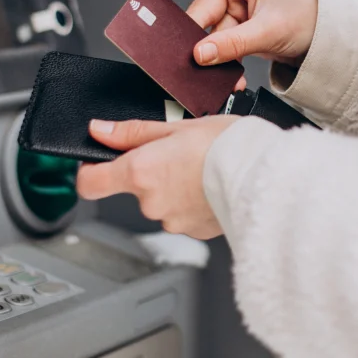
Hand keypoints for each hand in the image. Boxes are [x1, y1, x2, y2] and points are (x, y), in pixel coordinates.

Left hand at [75, 116, 240, 238]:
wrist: (267, 174)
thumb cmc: (228, 145)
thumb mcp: (178, 126)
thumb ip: (133, 133)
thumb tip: (100, 131)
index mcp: (140, 172)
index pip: (90, 183)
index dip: (91, 171)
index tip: (100, 161)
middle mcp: (151, 202)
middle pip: (134, 188)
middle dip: (151, 172)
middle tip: (180, 152)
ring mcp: (172, 221)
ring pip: (162, 201)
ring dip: (175, 187)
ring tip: (203, 168)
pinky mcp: (194, 232)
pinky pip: (184, 214)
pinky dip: (193, 201)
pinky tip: (213, 185)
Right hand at [125, 0, 317, 69]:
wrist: (329, 36)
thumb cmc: (308, 17)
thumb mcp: (268, 30)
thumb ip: (231, 43)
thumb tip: (200, 54)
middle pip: (199, 11)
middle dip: (196, 38)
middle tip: (191, 60)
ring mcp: (237, 5)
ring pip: (208, 32)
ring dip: (214, 56)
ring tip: (224, 74)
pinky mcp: (239, 24)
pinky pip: (220, 43)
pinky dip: (224, 60)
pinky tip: (233, 76)